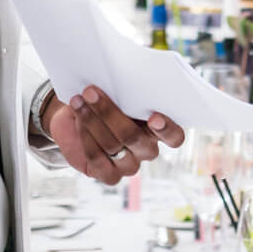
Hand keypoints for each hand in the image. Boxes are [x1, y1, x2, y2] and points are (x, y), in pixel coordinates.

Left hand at [42, 85, 185, 184]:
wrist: (77, 112)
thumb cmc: (105, 95)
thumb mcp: (118, 89)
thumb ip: (127, 88)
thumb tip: (122, 75)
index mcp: (159, 128)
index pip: (174, 136)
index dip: (166, 129)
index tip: (154, 117)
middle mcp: (147, 149)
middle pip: (135, 138)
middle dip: (110, 113)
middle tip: (92, 91)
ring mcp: (129, 165)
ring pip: (114, 146)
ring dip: (92, 120)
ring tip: (79, 100)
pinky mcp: (108, 175)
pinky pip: (97, 159)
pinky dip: (85, 137)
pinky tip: (77, 119)